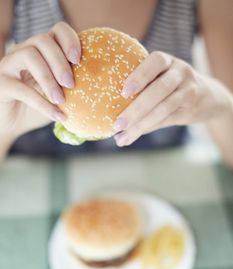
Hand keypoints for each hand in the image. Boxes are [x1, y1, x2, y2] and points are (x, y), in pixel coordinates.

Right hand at [0, 21, 80, 139]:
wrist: (14, 125)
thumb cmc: (41, 109)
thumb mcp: (62, 97)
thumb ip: (76, 90)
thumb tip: (108, 94)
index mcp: (43, 51)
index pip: (57, 31)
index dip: (69, 39)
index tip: (79, 59)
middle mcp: (24, 52)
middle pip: (42, 40)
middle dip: (60, 61)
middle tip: (71, 84)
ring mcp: (10, 65)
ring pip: (28, 55)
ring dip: (48, 78)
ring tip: (61, 100)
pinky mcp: (1, 83)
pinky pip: (21, 88)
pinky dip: (41, 102)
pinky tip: (56, 115)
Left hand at [113, 51, 229, 145]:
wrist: (208, 97)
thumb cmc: (172, 85)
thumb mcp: (161, 75)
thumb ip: (143, 83)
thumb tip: (105, 103)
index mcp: (168, 61)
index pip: (155, 62)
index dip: (140, 76)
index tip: (124, 91)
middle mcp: (181, 73)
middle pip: (159, 90)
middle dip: (136, 109)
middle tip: (117, 124)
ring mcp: (188, 91)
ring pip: (163, 109)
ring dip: (140, 125)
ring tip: (121, 137)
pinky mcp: (190, 110)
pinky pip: (166, 121)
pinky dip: (146, 130)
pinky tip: (130, 137)